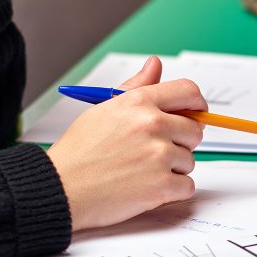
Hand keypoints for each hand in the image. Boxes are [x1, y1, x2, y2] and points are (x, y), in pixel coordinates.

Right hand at [46, 56, 205, 231]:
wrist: (59, 189)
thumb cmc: (78, 153)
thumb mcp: (103, 110)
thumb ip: (136, 88)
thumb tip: (155, 64)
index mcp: (139, 102)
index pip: (189, 91)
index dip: (197, 104)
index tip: (196, 113)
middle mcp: (152, 124)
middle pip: (195, 129)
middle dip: (182, 142)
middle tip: (156, 152)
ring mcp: (158, 155)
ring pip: (190, 160)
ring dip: (173, 169)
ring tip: (141, 172)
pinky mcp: (161, 185)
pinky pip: (187, 186)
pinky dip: (172, 191)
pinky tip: (146, 188)